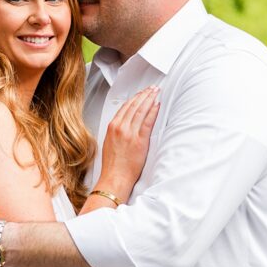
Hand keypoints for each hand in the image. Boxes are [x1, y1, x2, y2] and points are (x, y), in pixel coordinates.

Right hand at [94, 86, 159, 201]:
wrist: (114, 177)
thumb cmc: (113, 164)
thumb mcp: (109, 143)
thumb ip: (116, 131)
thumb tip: (124, 124)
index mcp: (112, 127)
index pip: (125, 107)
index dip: (135, 98)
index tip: (141, 93)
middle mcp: (120, 127)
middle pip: (134, 106)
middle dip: (144, 94)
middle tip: (152, 88)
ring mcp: (130, 133)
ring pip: (141, 111)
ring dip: (150, 99)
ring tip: (156, 93)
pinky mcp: (140, 140)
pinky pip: (148, 122)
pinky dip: (153, 111)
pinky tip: (157, 105)